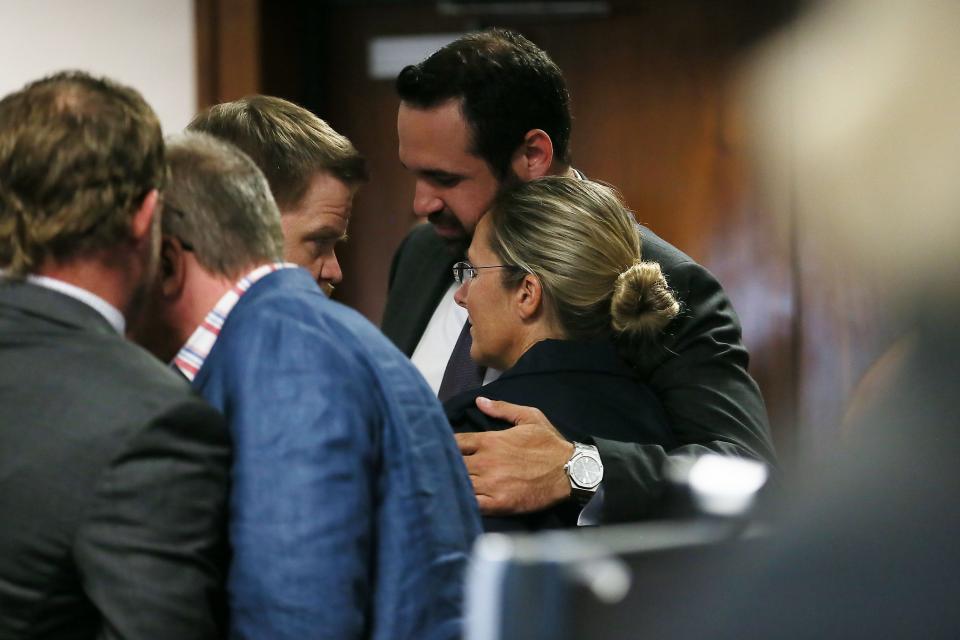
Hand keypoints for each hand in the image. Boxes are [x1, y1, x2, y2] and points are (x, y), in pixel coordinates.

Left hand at [454, 397, 573, 514]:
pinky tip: (460, 501)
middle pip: (452, 464)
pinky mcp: (499, 504)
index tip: (443, 448)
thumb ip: (502, 408)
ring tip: (448, 484)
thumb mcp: (530, 417)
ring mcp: (491, 484)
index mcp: (490, 441)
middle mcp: (486, 461)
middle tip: (442, 468)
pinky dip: (463, 502)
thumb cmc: (550, 444)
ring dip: (452, 483)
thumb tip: (479, 401)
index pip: (455, 442)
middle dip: (446, 465)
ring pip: (459, 484)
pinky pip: (472, 504)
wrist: (571, 471)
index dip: (446, 445)